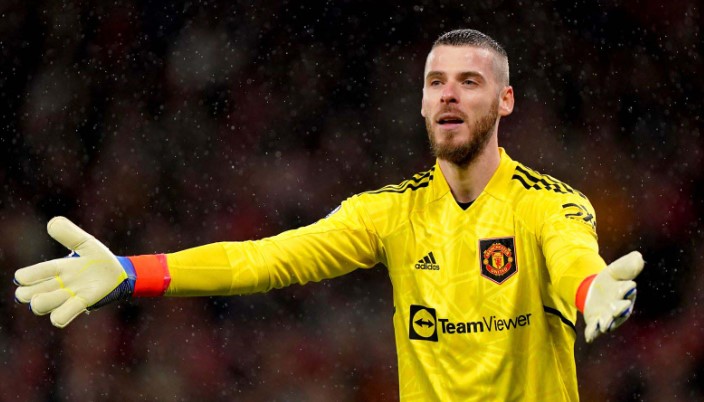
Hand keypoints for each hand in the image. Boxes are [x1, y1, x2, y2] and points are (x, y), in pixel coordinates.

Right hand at [14, 217, 133, 327]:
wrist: (122, 273)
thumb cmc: (100, 260)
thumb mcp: (86, 243)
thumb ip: (69, 234)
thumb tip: (52, 223)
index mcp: (55, 269)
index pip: (26, 276)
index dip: (27, 276)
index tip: (42, 272)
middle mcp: (57, 286)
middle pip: (24, 296)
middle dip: (29, 292)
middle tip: (52, 284)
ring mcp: (68, 297)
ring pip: (39, 306)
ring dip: (46, 301)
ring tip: (64, 292)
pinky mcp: (81, 304)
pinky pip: (59, 318)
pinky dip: (61, 315)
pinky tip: (76, 301)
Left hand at [584, 251, 644, 342]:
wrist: (594, 291)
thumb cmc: (609, 281)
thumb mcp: (615, 271)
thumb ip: (626, 266)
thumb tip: (638, 257)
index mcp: (625, 293)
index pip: (628, 290)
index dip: (628, 288)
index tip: (629, 285)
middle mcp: (619, 308)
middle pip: (621, 309)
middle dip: (620, 309)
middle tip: (620, 307)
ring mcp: (607, 317)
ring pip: (609, 321)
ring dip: (607, 323)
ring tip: (604, 324)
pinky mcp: (594, 322)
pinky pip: (594, 330)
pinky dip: (592, 333)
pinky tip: (589, 337)